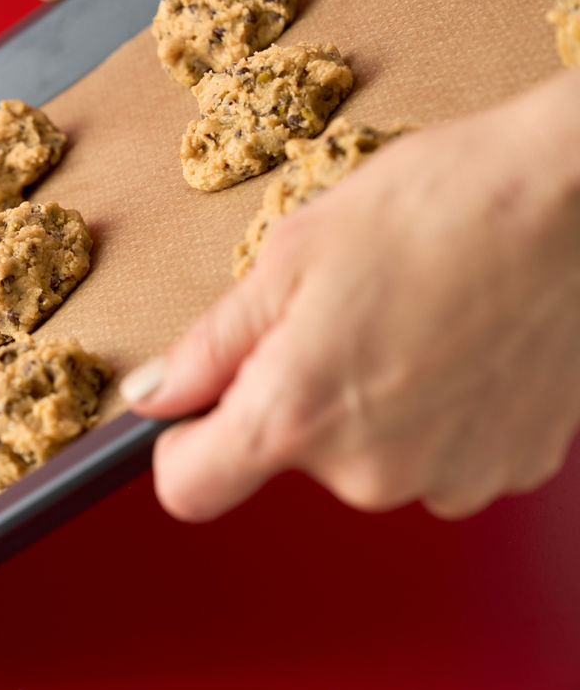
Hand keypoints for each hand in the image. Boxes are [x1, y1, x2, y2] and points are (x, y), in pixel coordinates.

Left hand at [121, 70, 579, 520]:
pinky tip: (457, 348)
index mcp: (296, 416)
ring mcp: (446, 481)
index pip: (189, 489)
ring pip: (366, 459)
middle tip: (339, 318)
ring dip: (370, 409)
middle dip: (295, 398)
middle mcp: (369, 473)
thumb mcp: (290, 258)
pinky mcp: (508, 472)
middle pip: (290, 459)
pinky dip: (434, 416)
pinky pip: (436, 458)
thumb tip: (152, 396)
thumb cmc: (435, 207)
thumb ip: (209, 347)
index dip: (184, 446)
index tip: (198, 411)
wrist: (574, 200)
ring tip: (408, 325)